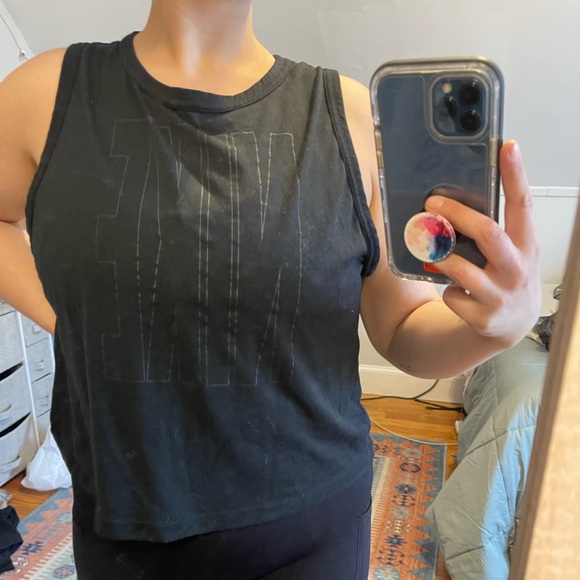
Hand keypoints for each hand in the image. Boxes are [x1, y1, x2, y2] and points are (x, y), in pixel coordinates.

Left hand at [424, 140, 541, 347]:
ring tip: (433, 252)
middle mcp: (517, 268)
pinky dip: (445, 288)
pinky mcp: (483, 317)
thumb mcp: (512, 252)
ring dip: (441, 257)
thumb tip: (455, 201)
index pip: (523, 205)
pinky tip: (453, 290)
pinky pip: (451, 295)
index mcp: (525, 245)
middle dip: (456, 215)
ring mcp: (501, 295)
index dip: (516, 175)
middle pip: (487, 232)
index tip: (508, 147)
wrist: (512, 325)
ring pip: (461, 267)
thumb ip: (493, 230)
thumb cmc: (508, 278)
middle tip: (431, 204)